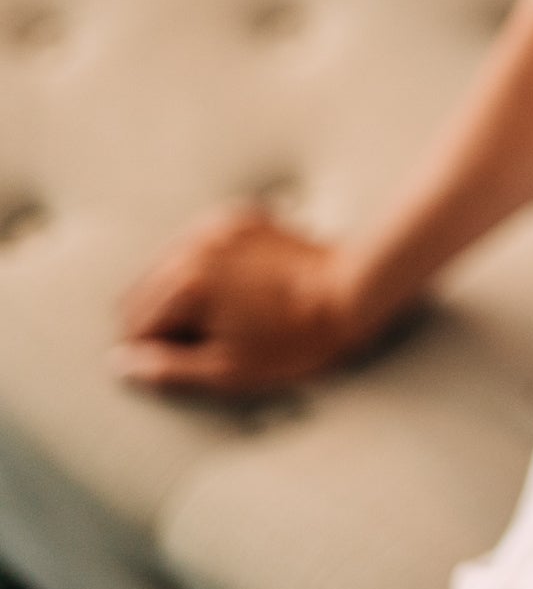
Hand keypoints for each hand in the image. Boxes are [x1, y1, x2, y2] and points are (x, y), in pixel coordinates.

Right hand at [114, 206, 373, 394]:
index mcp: (185, 283)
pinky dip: (202, 266)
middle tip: (199, 342)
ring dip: (176, 292)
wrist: (353, 292)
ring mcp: (217, 226)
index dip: (155, 352)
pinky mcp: (240, 218)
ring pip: (166, 264)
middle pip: (142, 290)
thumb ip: (168, 369)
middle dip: (159, 320)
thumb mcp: (229, 370)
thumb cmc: (297, 338)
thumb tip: (123, 363)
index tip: (185, 362)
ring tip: (219, 317)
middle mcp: (193, 246)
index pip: (135, 324)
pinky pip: (198, 245)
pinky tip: (233, 288)